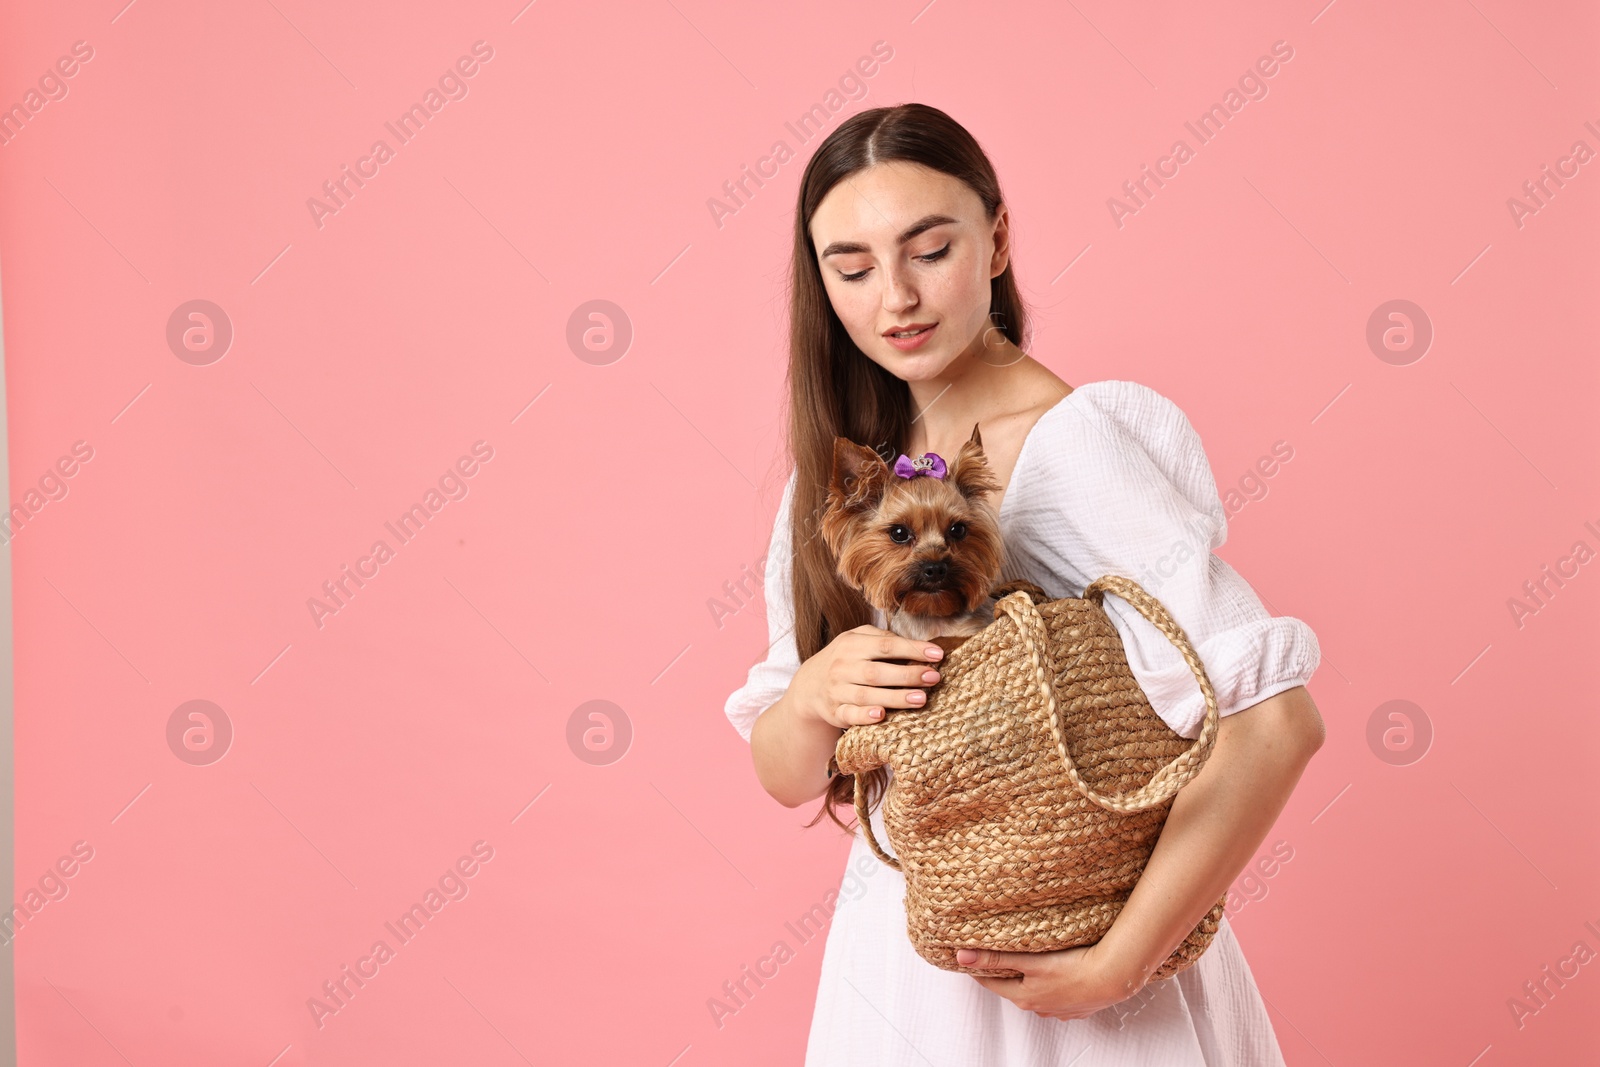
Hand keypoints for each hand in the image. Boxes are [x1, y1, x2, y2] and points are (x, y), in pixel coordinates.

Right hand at [793, 624, 944, 729]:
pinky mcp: (834, 712)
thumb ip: (883, 638)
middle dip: (908, 675)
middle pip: (878, 672)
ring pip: (867, 695)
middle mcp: (843, 667)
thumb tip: (917, 646)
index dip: (912, 649)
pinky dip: (865, 716)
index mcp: (851, 645)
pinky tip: (882, 715)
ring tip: (921, 698)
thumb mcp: (857, 640)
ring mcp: (837, 690)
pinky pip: (850, 714)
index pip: (885, 645)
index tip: (937, 654)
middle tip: (934, 677)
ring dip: (895, 697)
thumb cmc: (845, 658)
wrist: (808, 685)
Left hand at [956, 942, 1144, 1020]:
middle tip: (998, 956)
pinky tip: (1059, 975)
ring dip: (1032, 980)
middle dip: (1006, 973)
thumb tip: (962, 957)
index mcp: (1024, 996)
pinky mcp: (1079, 1007)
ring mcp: (1060, 1009)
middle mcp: (1040, 1007)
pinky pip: (1059, 996)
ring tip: (1031, 963)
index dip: (980, 969)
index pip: (992, 982)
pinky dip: (1054, 985)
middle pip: (1015, 987)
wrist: (1113, 978)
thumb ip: (996, 958)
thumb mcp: (1030, 961)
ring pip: (1038, 993)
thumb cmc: (1073, 968)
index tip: (969, 958)